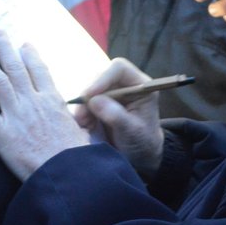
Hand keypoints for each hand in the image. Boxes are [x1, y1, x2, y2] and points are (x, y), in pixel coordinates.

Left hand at [0, 30, 89, 181]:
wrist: (65, 174)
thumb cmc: (75, 157)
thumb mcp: (81, 132)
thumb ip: (74, 120)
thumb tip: (77, 116)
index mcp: (52, 101)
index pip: (39, 70)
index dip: (30, 55)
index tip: (23, 44)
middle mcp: (33, 102)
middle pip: (16, 69)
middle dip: (5, 48)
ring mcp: (16, 116)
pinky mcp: (2, 133)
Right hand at [73, 58, 163, 181]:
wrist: (140, 156)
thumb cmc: (143, 142)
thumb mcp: (133, 131)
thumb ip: (116, 116)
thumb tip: (95, 101)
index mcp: (140, 85)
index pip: (119, 69)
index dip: (103, 78)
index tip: (89, 95)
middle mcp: (125, 85)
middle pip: (100, 77)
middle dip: (89, 95)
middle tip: (83, 116)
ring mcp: (112, 93)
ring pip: (90, 90)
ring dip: (83, 107)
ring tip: (85, 124)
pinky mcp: (101, 103)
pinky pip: (85, 102)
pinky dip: (82, 114)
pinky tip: (86, 126)